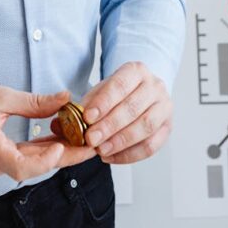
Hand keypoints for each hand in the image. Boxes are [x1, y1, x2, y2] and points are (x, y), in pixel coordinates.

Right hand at [0, 72, 100, 182]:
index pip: (23, 166)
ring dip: (48, 153)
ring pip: (23, 165)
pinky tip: (49, 140)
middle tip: (89, 147)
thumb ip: (33, 102)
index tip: (67, 145)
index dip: (47, 159)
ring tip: (76, 140)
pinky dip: (32, 151)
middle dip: (61, 157)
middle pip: (29, 168)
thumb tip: (64, 100)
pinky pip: (13, 161)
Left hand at [49, 61, 172, 165]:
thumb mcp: (100, 90)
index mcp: (136, 70)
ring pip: (145, 126)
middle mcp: (155, 86)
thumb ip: (84, 104)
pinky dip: (130, 154)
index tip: (87, 117)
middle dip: (110, 125)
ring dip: (120, 141)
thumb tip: (59, 123)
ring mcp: (164, 107)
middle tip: (91, 139)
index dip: (104, 102)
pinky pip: (151, 145)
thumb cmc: (118, 92)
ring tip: (101, 150)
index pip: (120, 85)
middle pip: (133, 107)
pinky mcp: (167, 127)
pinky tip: (111, 157)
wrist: (142, 91)